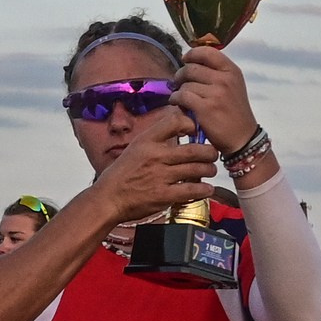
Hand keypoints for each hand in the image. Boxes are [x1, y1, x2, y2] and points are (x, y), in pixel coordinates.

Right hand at [88, 108, 217, 226]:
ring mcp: (160, 176)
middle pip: (194, 149)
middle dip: (209, 152)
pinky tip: (206, 189)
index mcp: (147, 141)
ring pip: (197, 169)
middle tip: (212, 154)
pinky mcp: (163, 196)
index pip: (175, 121)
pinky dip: (203, 190)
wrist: (108, 199)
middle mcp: (155, 156)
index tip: (195, 130)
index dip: (191, 123)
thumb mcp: (135, 147)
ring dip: (209, 170)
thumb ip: (156, 138)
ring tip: (210, 170)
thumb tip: (178, 126)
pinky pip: (191, 190)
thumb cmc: (122, 174)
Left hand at [173, 46, 259, 154]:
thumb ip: (217, 73)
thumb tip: (192, 63)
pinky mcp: (205, 108)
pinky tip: (176, 103)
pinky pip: (182, 96)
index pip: (208, 52)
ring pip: (185, 83)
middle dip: (181, 74)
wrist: (242, 137)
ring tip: (180, 97)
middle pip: (192, 68)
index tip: (186, 59)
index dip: (192, 54)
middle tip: (178, 82)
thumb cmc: (234, 112)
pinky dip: (175, 99)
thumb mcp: (233, 86)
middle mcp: (225, 79)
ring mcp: (215, 93)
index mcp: (232, 71)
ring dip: (178, 90)